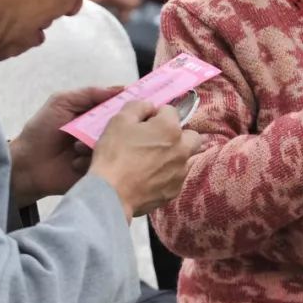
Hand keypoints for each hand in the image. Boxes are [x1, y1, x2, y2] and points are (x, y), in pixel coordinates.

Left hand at [9, 86, 121, 206]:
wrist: (27, 165)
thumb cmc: (41, 130)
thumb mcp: (61, 102)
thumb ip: (88, 93)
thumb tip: (120, 89)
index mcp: (95, 115)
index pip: (118, 105)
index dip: (130, 102)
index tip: (141, 98)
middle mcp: (101, 132)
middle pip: (123, 125)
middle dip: (120, 124)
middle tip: (106, 125)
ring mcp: (100, 151)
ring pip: (116, 144)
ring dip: (98, 143)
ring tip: (76, 146)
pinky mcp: (98, 169)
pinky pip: (107, 163)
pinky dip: (92, 160)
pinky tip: (75, 161)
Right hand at [88, 101, 203, 218]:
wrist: (110, 194)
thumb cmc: (114, 154)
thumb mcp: (119, 121)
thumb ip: (138, 107)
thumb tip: (149, 108)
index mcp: (170, 128)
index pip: (170, 111)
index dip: (155, 115)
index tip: (143, 123)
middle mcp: (182, 149)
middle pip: (192, 136)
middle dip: (179, 135)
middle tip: (158, 141)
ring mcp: (180, 172)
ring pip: (186, 158)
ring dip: (175, 156)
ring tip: (152, 162)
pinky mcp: (174, 191)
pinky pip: (176, 177)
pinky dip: (167, 175)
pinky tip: (149, 178)